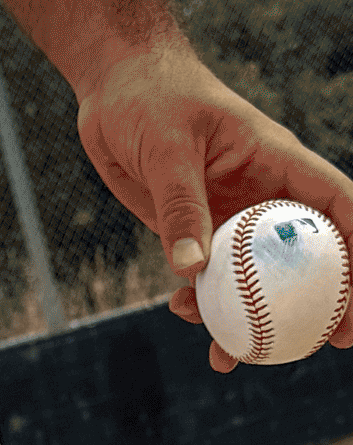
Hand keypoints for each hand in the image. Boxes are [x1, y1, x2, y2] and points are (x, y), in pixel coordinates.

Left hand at [75, 38, 352, 369]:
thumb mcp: (169, 148)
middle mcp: (265, 194)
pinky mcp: (193, 226)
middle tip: (324, 345)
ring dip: (249, 315)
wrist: (115, 86)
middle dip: (320, 302)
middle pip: (307, 254)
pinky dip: (200, 300)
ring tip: (230, 358)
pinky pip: (205, 272)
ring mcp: (231, 214)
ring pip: (254, 275)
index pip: (340, 209)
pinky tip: (182, 315)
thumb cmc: (152, 98)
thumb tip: (190, 269)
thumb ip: (181, 206)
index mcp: (283, 165)